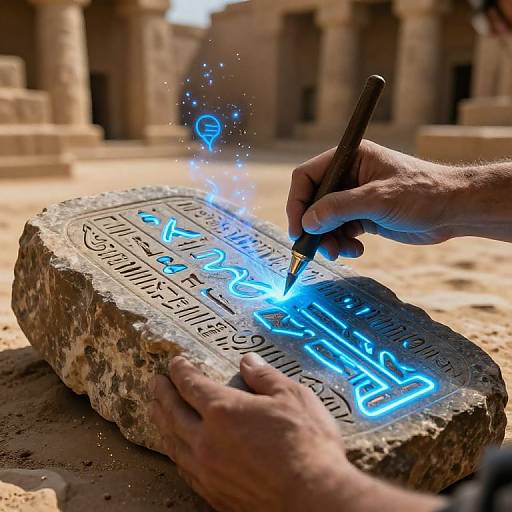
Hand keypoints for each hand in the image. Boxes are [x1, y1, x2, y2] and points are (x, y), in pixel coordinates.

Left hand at [151, 354, 445, 511]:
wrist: (312, 497)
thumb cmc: (305, 443)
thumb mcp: (291, 396)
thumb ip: (264, 377)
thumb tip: (248, 361)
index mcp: (224, 410)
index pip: (192, 385)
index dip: (181, 371)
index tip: (175, 363)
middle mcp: (207, 439)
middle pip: (173, 412)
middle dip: (162, 393)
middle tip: (154, 382)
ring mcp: (207, 469)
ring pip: (173, 441)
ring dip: (161, 422)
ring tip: (156, 411)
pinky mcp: (213, 493)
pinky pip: (184, 468)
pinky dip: (175, 453)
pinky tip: (177, 450)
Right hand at [287, 140, 461, 260]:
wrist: (454, 210)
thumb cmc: (423, 192)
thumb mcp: (379, 199)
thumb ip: (340, 208)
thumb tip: (307, 222)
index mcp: (349, 158)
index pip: (308, 176)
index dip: (298, 202)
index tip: (298, 228)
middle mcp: (348, 176)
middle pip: (313, 202)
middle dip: (314, 227)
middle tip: (316, 249)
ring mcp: (354, 197)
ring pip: (325, 221)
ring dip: (328, 240)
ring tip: (340, 252)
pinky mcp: (362, 216)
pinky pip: (340, 231)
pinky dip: (342, 243)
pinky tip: (356, 250)